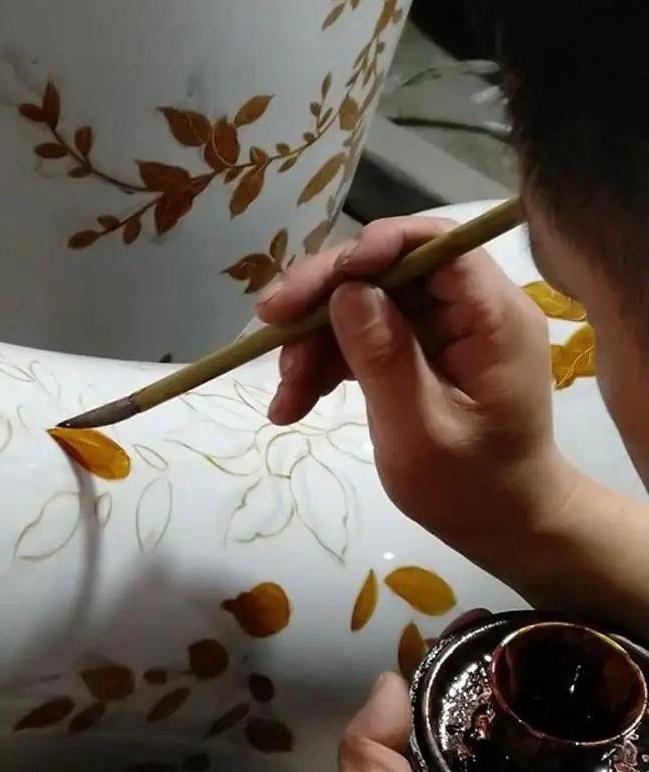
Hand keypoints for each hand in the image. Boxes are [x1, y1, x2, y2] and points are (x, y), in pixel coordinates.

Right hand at [255, 216, 578, 575]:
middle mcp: (469, 307)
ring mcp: (442, 326)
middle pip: (386, 267)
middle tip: (268, 322)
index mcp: (492, 316)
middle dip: (323, 295)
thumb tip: (347, 291)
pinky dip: (324, 363)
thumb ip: (385, 358)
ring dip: (314, 338)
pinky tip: (292, 403)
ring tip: (284, 390)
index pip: (435, 245)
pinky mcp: (417, 347)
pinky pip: (361, 333)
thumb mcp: (421, 431)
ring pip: (363, 300)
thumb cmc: (472, 488)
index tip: (317, 282)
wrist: (502, 526)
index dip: (374, 247)